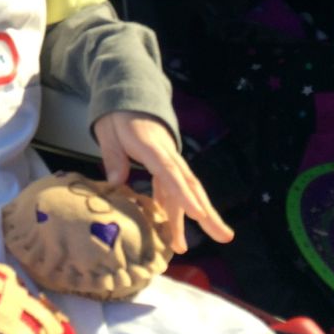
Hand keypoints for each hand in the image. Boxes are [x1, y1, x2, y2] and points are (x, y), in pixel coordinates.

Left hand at [93, 110, 232, 253]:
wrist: (130, 96)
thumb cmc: (118, 117)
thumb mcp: (108, 132)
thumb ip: (113, 156)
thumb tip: (115, 183)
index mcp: (152, 147)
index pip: (170, 173)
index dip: (183, 194)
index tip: (197, 214)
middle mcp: (167, 156)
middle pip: (189, 186)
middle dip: (207, 212)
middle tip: (225, 237)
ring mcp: (169, 161)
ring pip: (187, 191)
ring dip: (201, 215)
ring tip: (221, 237)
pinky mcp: (165, 166)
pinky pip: (175, 190)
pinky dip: (178, 209)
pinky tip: (177, 230)